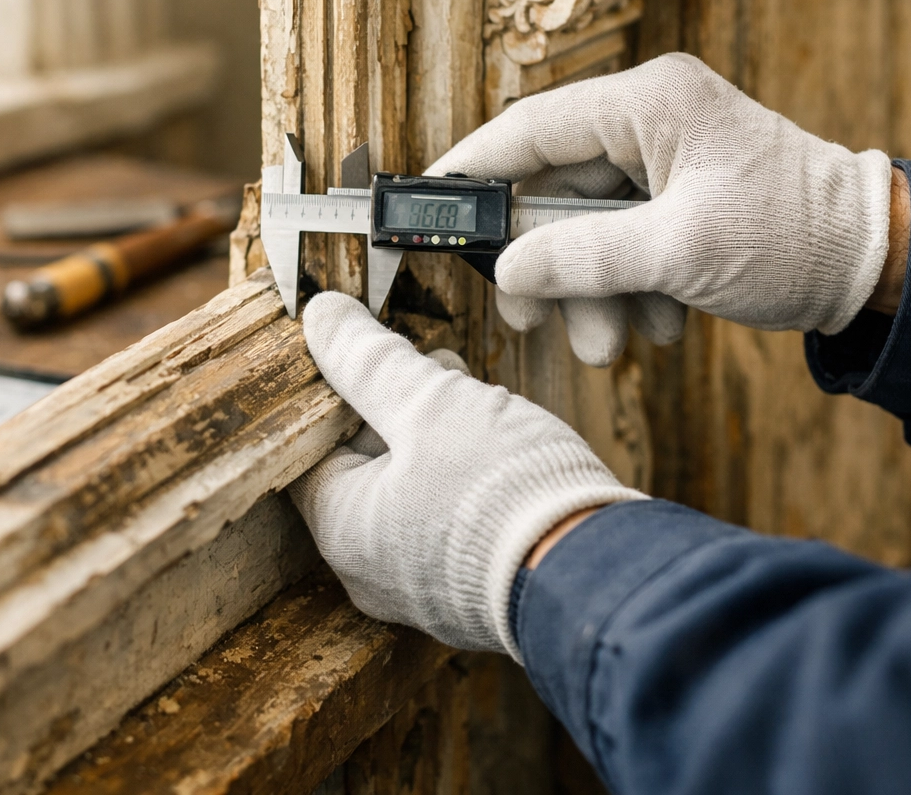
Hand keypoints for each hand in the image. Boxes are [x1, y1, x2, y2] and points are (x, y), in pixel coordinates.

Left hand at [289, 291, 643, 659]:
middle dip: (400, 410)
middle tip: (438, 375)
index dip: (340, 392)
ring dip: (441, 438)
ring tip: (479, 404)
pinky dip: (472, 480)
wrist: (600, 578)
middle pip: (365, 466)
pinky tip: (505, 450)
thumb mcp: (430, 403)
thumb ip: (369, 360)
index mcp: (341, 531)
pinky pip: (455, 521)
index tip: (376, 359)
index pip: (310, 448)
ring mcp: (426, 590)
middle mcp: (372, 573)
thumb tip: (319, 316)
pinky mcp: (475, 593)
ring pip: (414, 489)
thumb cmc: (503, 493)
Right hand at [427, 54, 893, 356]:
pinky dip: (627, 286)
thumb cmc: (795, 239)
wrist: (880, 265)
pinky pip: (621, 240)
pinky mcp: (678, 195)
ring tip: (610, 340)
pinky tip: (661, 320)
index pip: (531, 128)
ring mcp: (665, 158)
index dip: (473, 169)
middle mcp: (651, 119)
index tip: (425, 202)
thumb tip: (506, 271)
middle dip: (547, 264)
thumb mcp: (679, 253)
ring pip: (585, 226)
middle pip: (554, 189)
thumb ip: (582, 258)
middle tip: (526, 318)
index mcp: (650, 103)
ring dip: (591, 290)